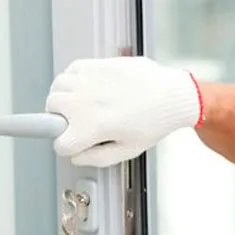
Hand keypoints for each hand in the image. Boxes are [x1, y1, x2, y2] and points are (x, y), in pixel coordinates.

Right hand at [45, 56, 203, 166]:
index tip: (77, 142)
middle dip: (63, 118)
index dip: (69, 146)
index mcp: (92, 127)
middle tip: (81, 121)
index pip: (60, 143)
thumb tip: (77, 156)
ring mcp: (88, 81)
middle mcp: (85, 102)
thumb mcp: (129, 151)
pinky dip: (73, 80)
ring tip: (83, 103)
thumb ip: (98, 158)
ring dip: (64, 97)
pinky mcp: (95, 64)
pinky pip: (69, 71)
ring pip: (56, 88)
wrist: (172, 96)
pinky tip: (89, 87)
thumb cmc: (156, 121)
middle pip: (51, 111)